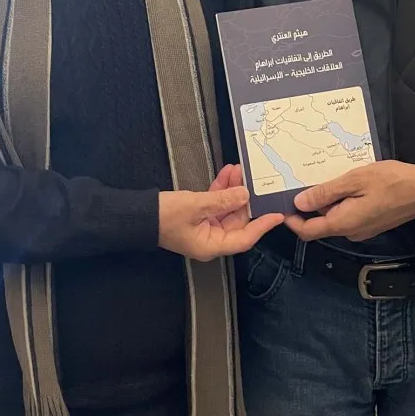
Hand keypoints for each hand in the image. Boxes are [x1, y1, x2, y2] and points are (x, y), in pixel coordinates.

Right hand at [158, 169, 281, 260]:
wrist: (137, 215)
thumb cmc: (164, 216)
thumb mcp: (195, 205)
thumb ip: (222, 200)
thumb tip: (245, 195)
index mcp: (211, 245)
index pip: (244, 238)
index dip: (262, 226)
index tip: (277, 214)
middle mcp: (210, 239)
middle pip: (237, 221)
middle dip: (244, 198)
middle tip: (251, 178)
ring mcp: (204, 228)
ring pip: (227, 209)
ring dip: (233, 190)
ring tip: (237, 170)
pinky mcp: (198, 216)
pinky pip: (215, 204)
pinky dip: (221, 190)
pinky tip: (227, 174)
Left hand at [285, 161, 414, 242]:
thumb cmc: (391, 181)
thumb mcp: (355, 180)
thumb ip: (326, 192)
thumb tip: (300, 203)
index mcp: (343, 223)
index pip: (308, 231)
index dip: (292, 220)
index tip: (282, 204)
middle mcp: (350, 232)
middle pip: (319, 225)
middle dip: (307, 208)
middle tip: (300, 183)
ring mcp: (361, 229)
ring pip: (333, 219)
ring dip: (325, 204)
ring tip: (322, 180)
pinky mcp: (370, 223)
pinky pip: (346, 216)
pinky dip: (339, 204)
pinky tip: (342, 186)